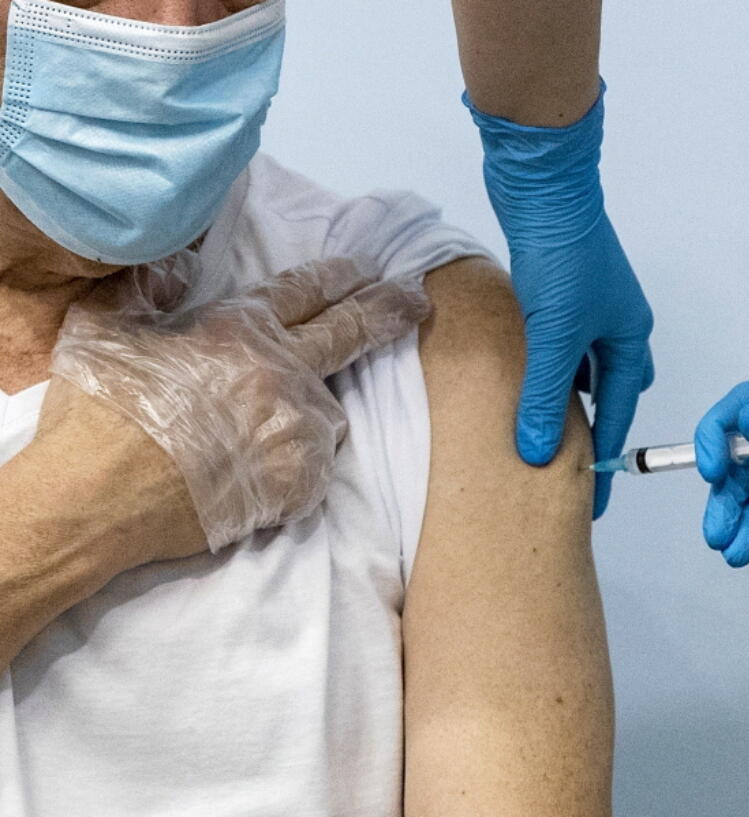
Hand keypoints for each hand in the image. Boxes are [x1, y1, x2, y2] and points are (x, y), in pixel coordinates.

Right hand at [48, 253, 430, 553]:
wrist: (94, 497)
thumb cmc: (97, 412)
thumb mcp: (104, 325)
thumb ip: (149, 285)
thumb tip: (180, 259)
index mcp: (240, 329)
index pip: (306, 290)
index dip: (339, 274)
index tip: (368, 267)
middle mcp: (282, 371)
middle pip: (351, 331)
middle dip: (389, 309)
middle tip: (416, 299)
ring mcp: (298, 428)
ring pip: (329, 412)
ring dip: (311, 413)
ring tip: (267, 432)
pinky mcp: (301, 482)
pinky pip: (312, 469)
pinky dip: (294, 468)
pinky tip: (257, 474)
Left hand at [466, 83, 653, 518]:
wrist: (544, 185)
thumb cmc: (562, 258)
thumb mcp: (553, 338)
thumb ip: (543, 397)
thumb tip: (536, 454)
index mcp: (629, 340)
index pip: (619, 417)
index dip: (606, 463)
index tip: (594, 502)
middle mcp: (617, 325)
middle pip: (609, 393)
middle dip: (592, 430)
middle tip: (566, 466)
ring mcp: (590, 307)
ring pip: (581, 369)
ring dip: (564, 397)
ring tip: (539, 429)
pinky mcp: (561, 291)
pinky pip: (559, 346)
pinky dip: (545, 367)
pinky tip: (521, 376)